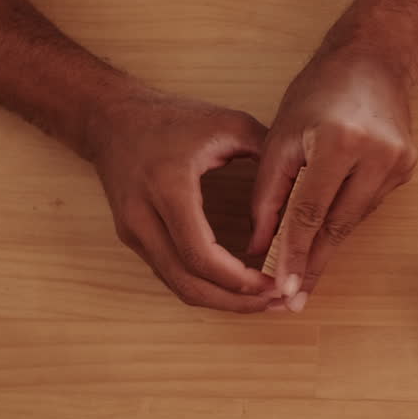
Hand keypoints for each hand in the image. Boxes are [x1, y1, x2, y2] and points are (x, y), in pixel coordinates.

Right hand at [89, 90, 279, 311]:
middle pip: (188, 282)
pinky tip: (237, 287)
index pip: (201, 254)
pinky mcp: (134, 239)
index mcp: (168, 187)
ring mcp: (133, 232)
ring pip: (178, 286)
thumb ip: (268, 150)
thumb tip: (307, 178)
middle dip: (235, 302)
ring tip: (263, 300)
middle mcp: (143, 216)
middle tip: (275, 302)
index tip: (274, 282)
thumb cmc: (170, 117)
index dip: (239, 279)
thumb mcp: (226, 123)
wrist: (109, 118)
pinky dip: (205, 288)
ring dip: (221, 301)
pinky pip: (171, 275)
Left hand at [249, 46, 417, 311]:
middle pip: (338, 225)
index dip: (294, 252)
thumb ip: (269, 194)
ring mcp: (398, 164)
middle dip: (313, 262)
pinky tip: (326, 235)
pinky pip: (368, 205)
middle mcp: (376, 155)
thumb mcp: (281, 137)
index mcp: (340, 141)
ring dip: (327, 244)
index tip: (282, 286)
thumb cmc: (319, 91)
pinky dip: (344, 218)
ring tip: (303, 275)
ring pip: (354, 219)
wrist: (374, 60)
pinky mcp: (408, 168)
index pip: (310, 211)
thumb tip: (260, 244)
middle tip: (294, 299)